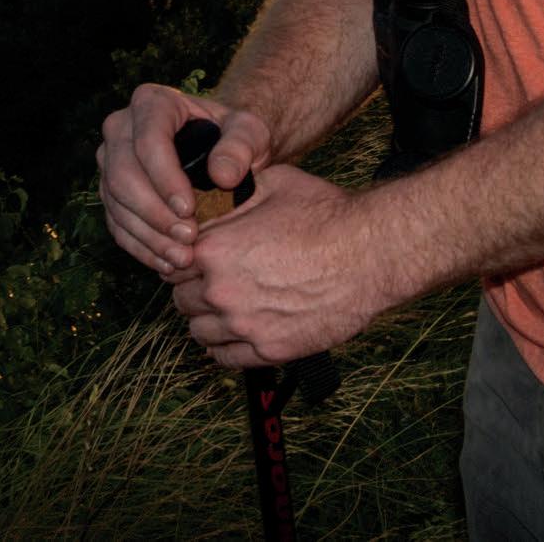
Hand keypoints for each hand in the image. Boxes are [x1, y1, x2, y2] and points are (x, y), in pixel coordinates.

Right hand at [96, 82, 268, 276]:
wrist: (220, 152)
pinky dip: (139, 247)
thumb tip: (222, 175)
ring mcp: (110, 161)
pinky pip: (116, 223)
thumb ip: (241, 146)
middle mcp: (121, 128)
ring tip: (181, 258)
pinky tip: (166, 263)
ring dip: (147, 235)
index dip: (164, 178)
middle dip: (154, 212)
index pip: (147, 140)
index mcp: (151, 102)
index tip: (190, 209)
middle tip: (188, 238)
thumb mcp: (249, 132)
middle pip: (122, 173)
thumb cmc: (234, 137)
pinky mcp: (111, 193)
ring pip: (115, 202)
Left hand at [169, 164, 395, 369]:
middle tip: (216, 284)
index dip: (185, 260)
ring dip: (209, 320)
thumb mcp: (272, 184)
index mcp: (214, 248)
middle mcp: (220, 290)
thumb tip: (212, 196)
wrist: (370, 253)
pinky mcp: (269, 350)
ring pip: (199, 332)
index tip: (198, 261)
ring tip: (229, 309)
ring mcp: (244, 324)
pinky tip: (241, 333)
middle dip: (195, 290)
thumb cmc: (326, 215)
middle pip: (181, 300)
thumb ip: (232, 196)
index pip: (172, 264)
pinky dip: (227, 348)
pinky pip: (226, 358)